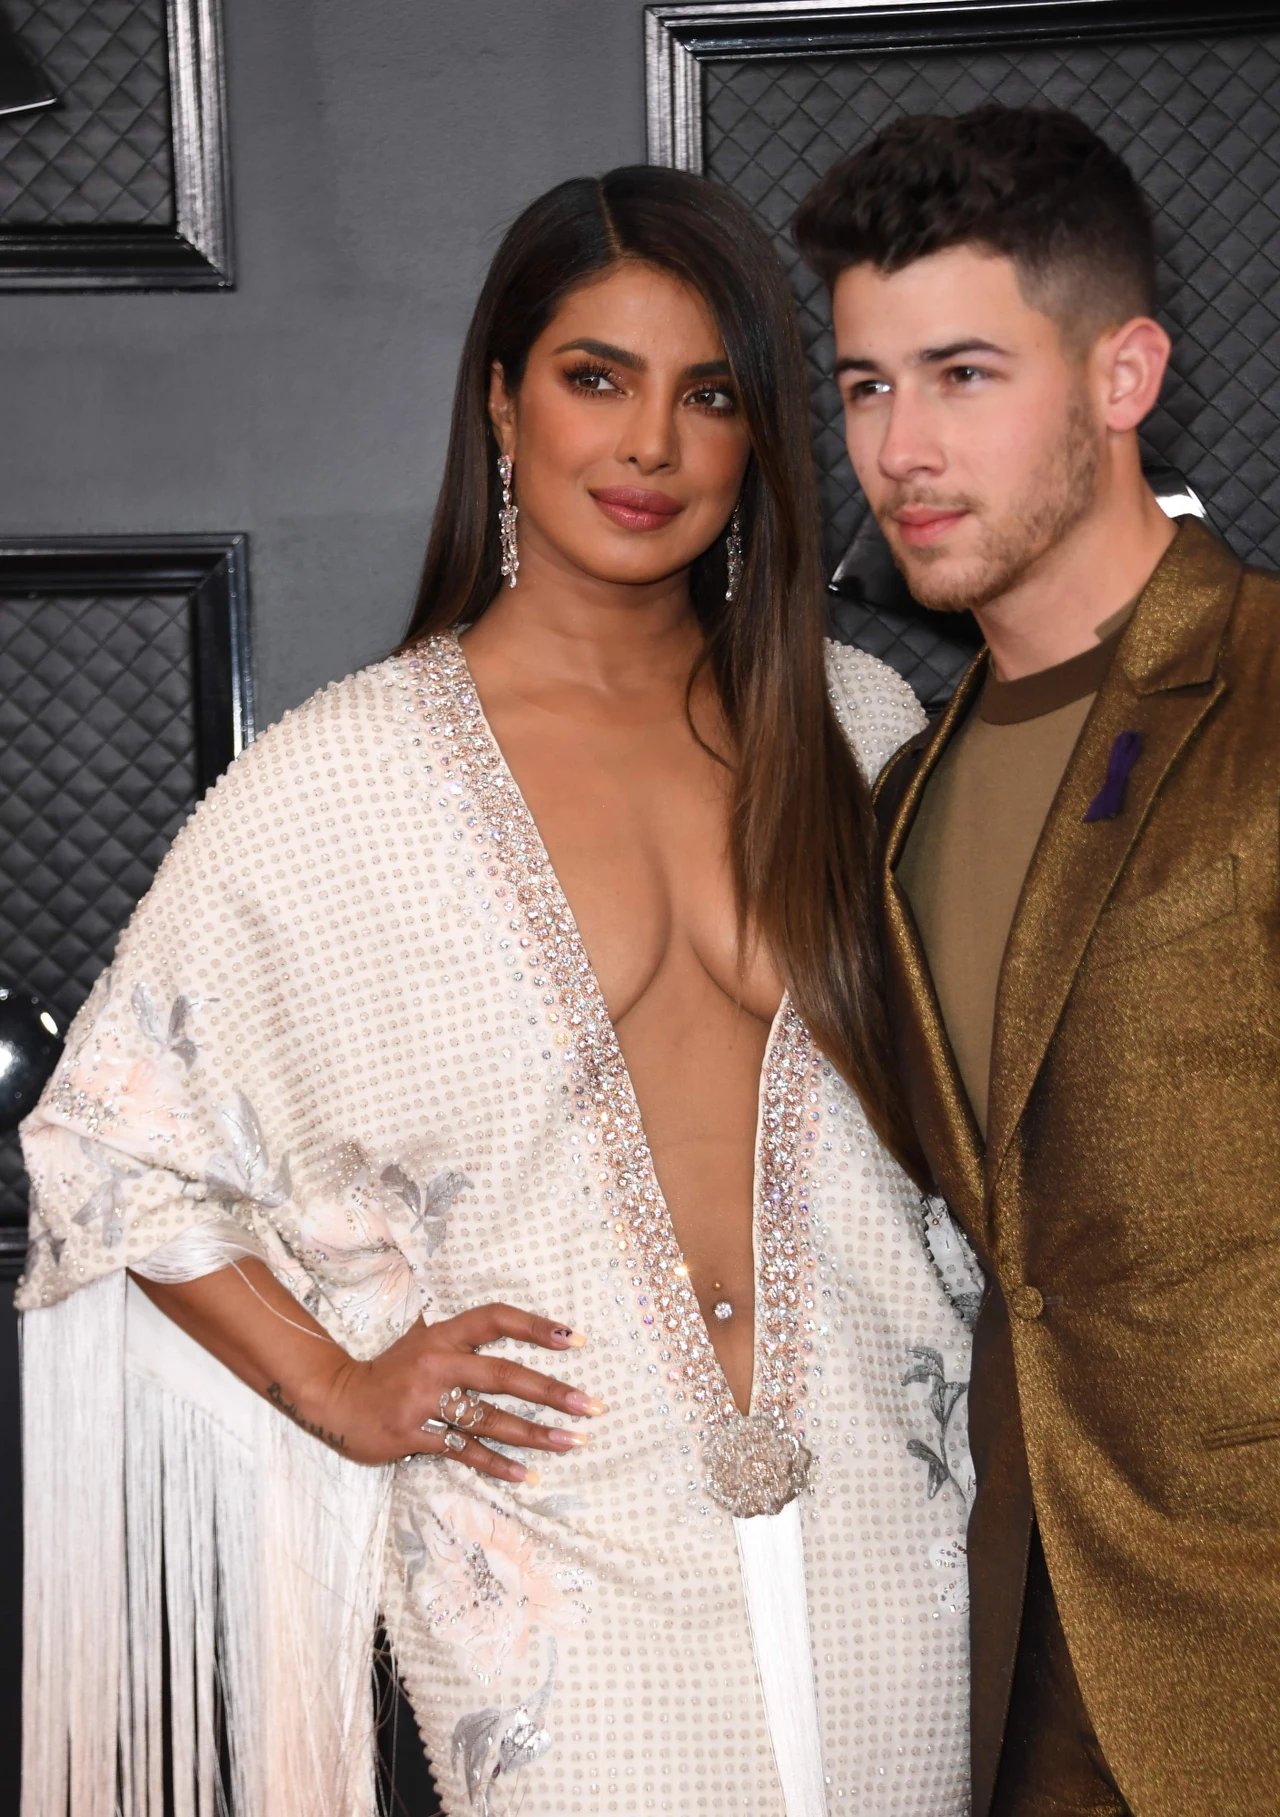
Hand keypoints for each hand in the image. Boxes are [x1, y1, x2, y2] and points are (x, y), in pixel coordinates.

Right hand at [319, 1302, 605, 1480]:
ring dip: (535, 1433)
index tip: (577, 1340)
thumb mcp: (422, 1340)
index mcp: (443, 1335)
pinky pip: (465, 1452)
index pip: (496, 1319)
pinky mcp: (415, 1436)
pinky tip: (526, 1474)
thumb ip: (461, 1338)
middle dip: (552, 1391)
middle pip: (504, 1375)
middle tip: (591, 1405)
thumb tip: (505, 1325)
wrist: (336, 1400)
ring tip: (572, 1442)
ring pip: (490, 1420)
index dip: (536, 1326)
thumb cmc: (389, 1370)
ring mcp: (425, 1402)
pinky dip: (497, 1465)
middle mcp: (437, 1364)